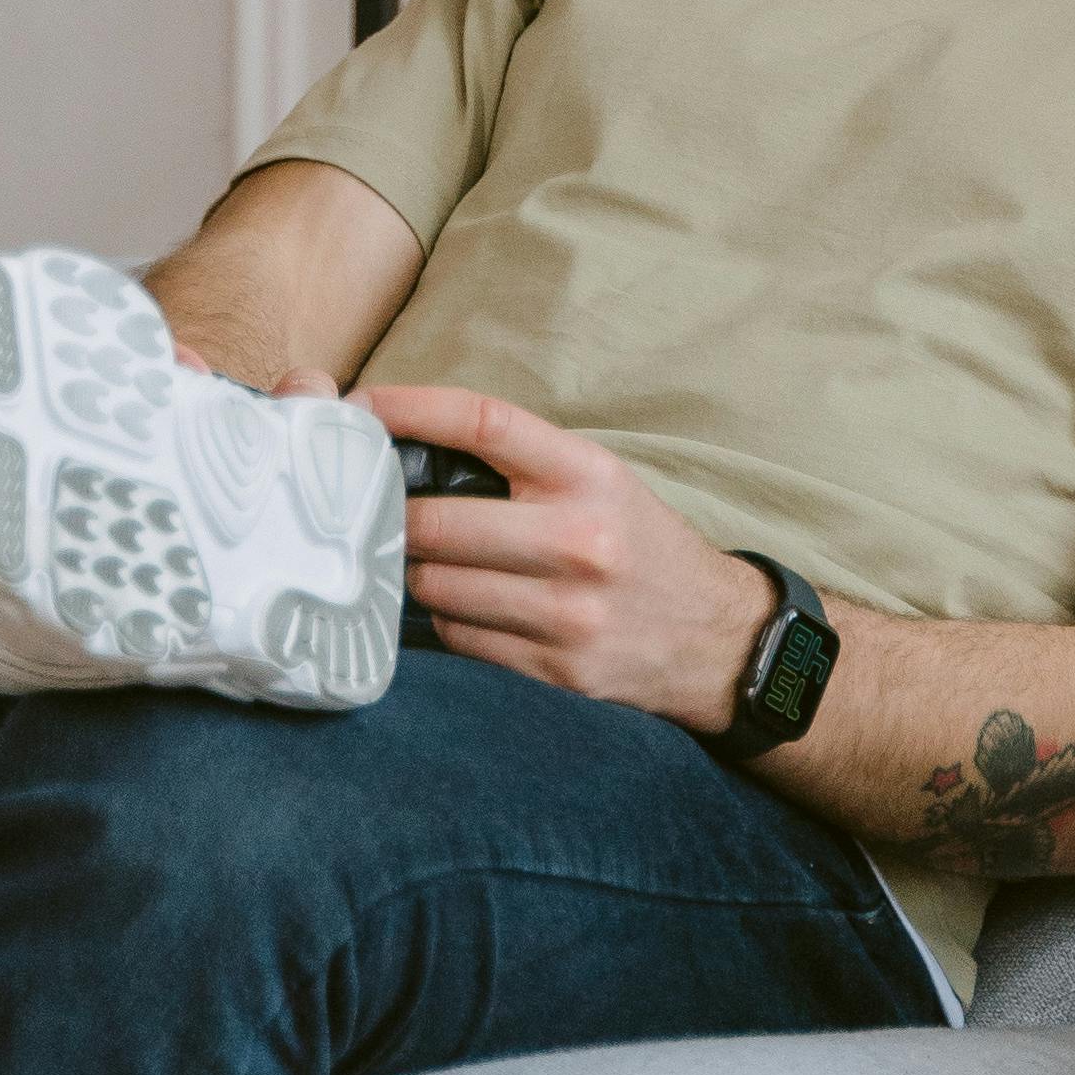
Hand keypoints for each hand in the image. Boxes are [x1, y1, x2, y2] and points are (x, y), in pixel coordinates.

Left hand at [365, 385, 769, 721]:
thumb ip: (519, 465)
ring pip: (436, 586)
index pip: (483, 423)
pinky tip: (464, 604)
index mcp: (589, 475)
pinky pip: (459, 637)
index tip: (361, 407)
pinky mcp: (555, 666)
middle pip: (436, 521)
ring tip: (424, 561)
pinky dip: (446, 618)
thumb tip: (407, 452)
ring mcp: (567, 610)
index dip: (410, 409)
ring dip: (414, 574)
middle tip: (374, 512)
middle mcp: (579, 539)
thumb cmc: (638, 543)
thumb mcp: (600, 481)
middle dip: (392, 518)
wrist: (713, 634)